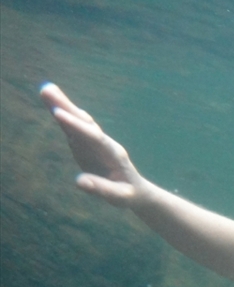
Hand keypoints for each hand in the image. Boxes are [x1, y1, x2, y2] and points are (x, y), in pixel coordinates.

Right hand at [39, 83, 145, 206]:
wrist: (135, 190)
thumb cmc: (129, 195)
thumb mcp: (120, 197)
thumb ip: (102, 189)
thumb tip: (79, 182)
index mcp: (113, 153)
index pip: (94, 137)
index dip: (76, 126)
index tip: (58, 114)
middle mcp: (103, 143)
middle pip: (85, 123)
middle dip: (66, 107)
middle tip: (47, 89)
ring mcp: (94, 142)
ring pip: (78, 122)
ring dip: (63, 107)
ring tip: (46, 90)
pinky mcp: (86, 145)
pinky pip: (73, 129)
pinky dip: (63, 118)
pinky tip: (52, 106)